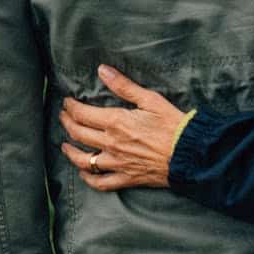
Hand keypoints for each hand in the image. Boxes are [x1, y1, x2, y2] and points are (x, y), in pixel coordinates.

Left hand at [59, 64, 189, 191]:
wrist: (190, 154)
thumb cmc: (173, 124)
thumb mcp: (149, 99)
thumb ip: (123, 86)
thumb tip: (102, 70)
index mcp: (116, 122)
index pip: (82, 114)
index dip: (71, 107)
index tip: (67, 102)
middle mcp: (112, 144)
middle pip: (79, 134)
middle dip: (67, 123)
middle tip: (63, 116)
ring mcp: (117, 163)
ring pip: (84, 160)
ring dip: (71, 152)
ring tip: (65, 145)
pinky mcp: (126, 178)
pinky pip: (101, 183)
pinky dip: (88, 178)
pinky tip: (83, 173)